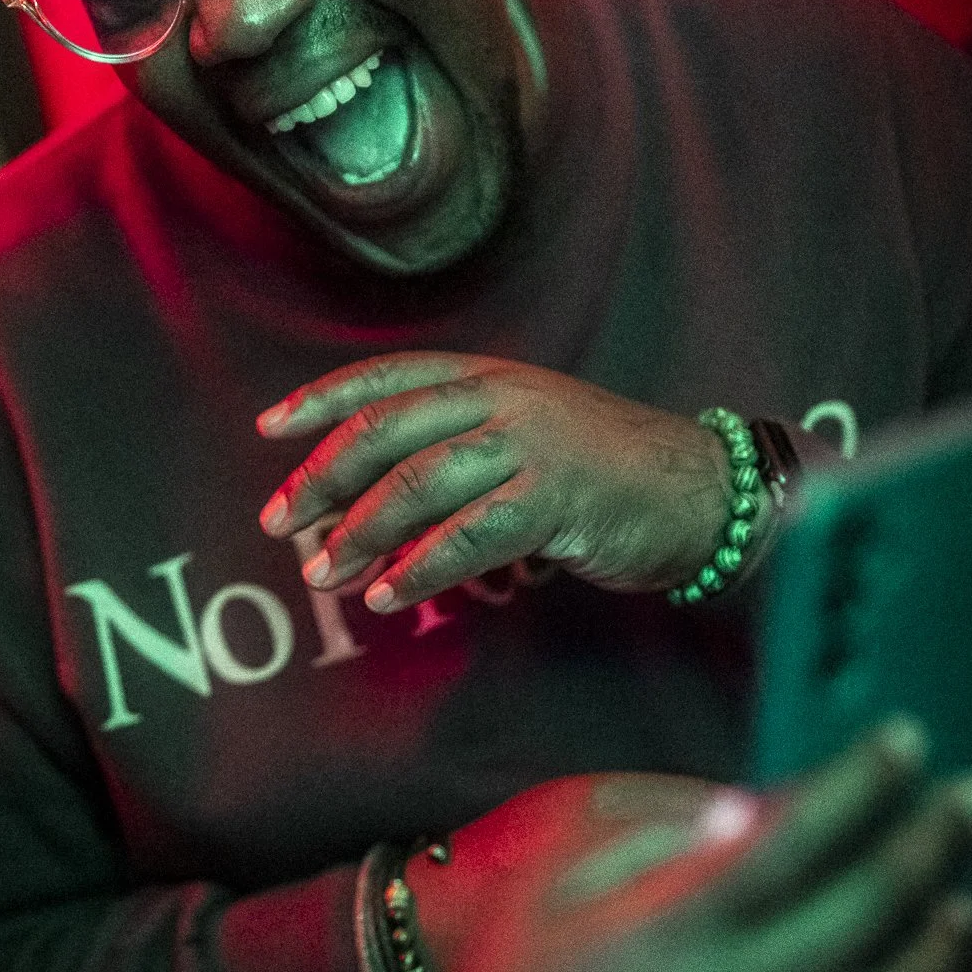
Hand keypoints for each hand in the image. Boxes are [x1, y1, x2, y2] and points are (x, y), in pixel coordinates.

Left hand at [257, 352, 743, 605]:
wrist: (701, 490)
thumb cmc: (605, 473)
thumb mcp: (525, 436)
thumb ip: (455, 453)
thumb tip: (366, 505)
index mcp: (488, 377)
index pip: (386, 377)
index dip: (321, 400)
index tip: (269, 429)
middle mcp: (502, 399)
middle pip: (385, 431)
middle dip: (322, 478)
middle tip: (280, 523)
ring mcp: (529, 444)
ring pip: (418, 484)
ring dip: (359, 532)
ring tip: (323, 572)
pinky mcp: (555, 498)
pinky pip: (467, 536)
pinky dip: (419, 569)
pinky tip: (387, 594)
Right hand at [258, 723, 971, 971]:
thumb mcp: (555, 889)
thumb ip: (657, 834)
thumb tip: (758, 807)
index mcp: (678, 930)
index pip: (801, 835)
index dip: (863, 778)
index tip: (906, 738)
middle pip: (872, 905)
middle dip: (930, 835)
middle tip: (968, 793)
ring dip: (935, 936)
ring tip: (955, 896)